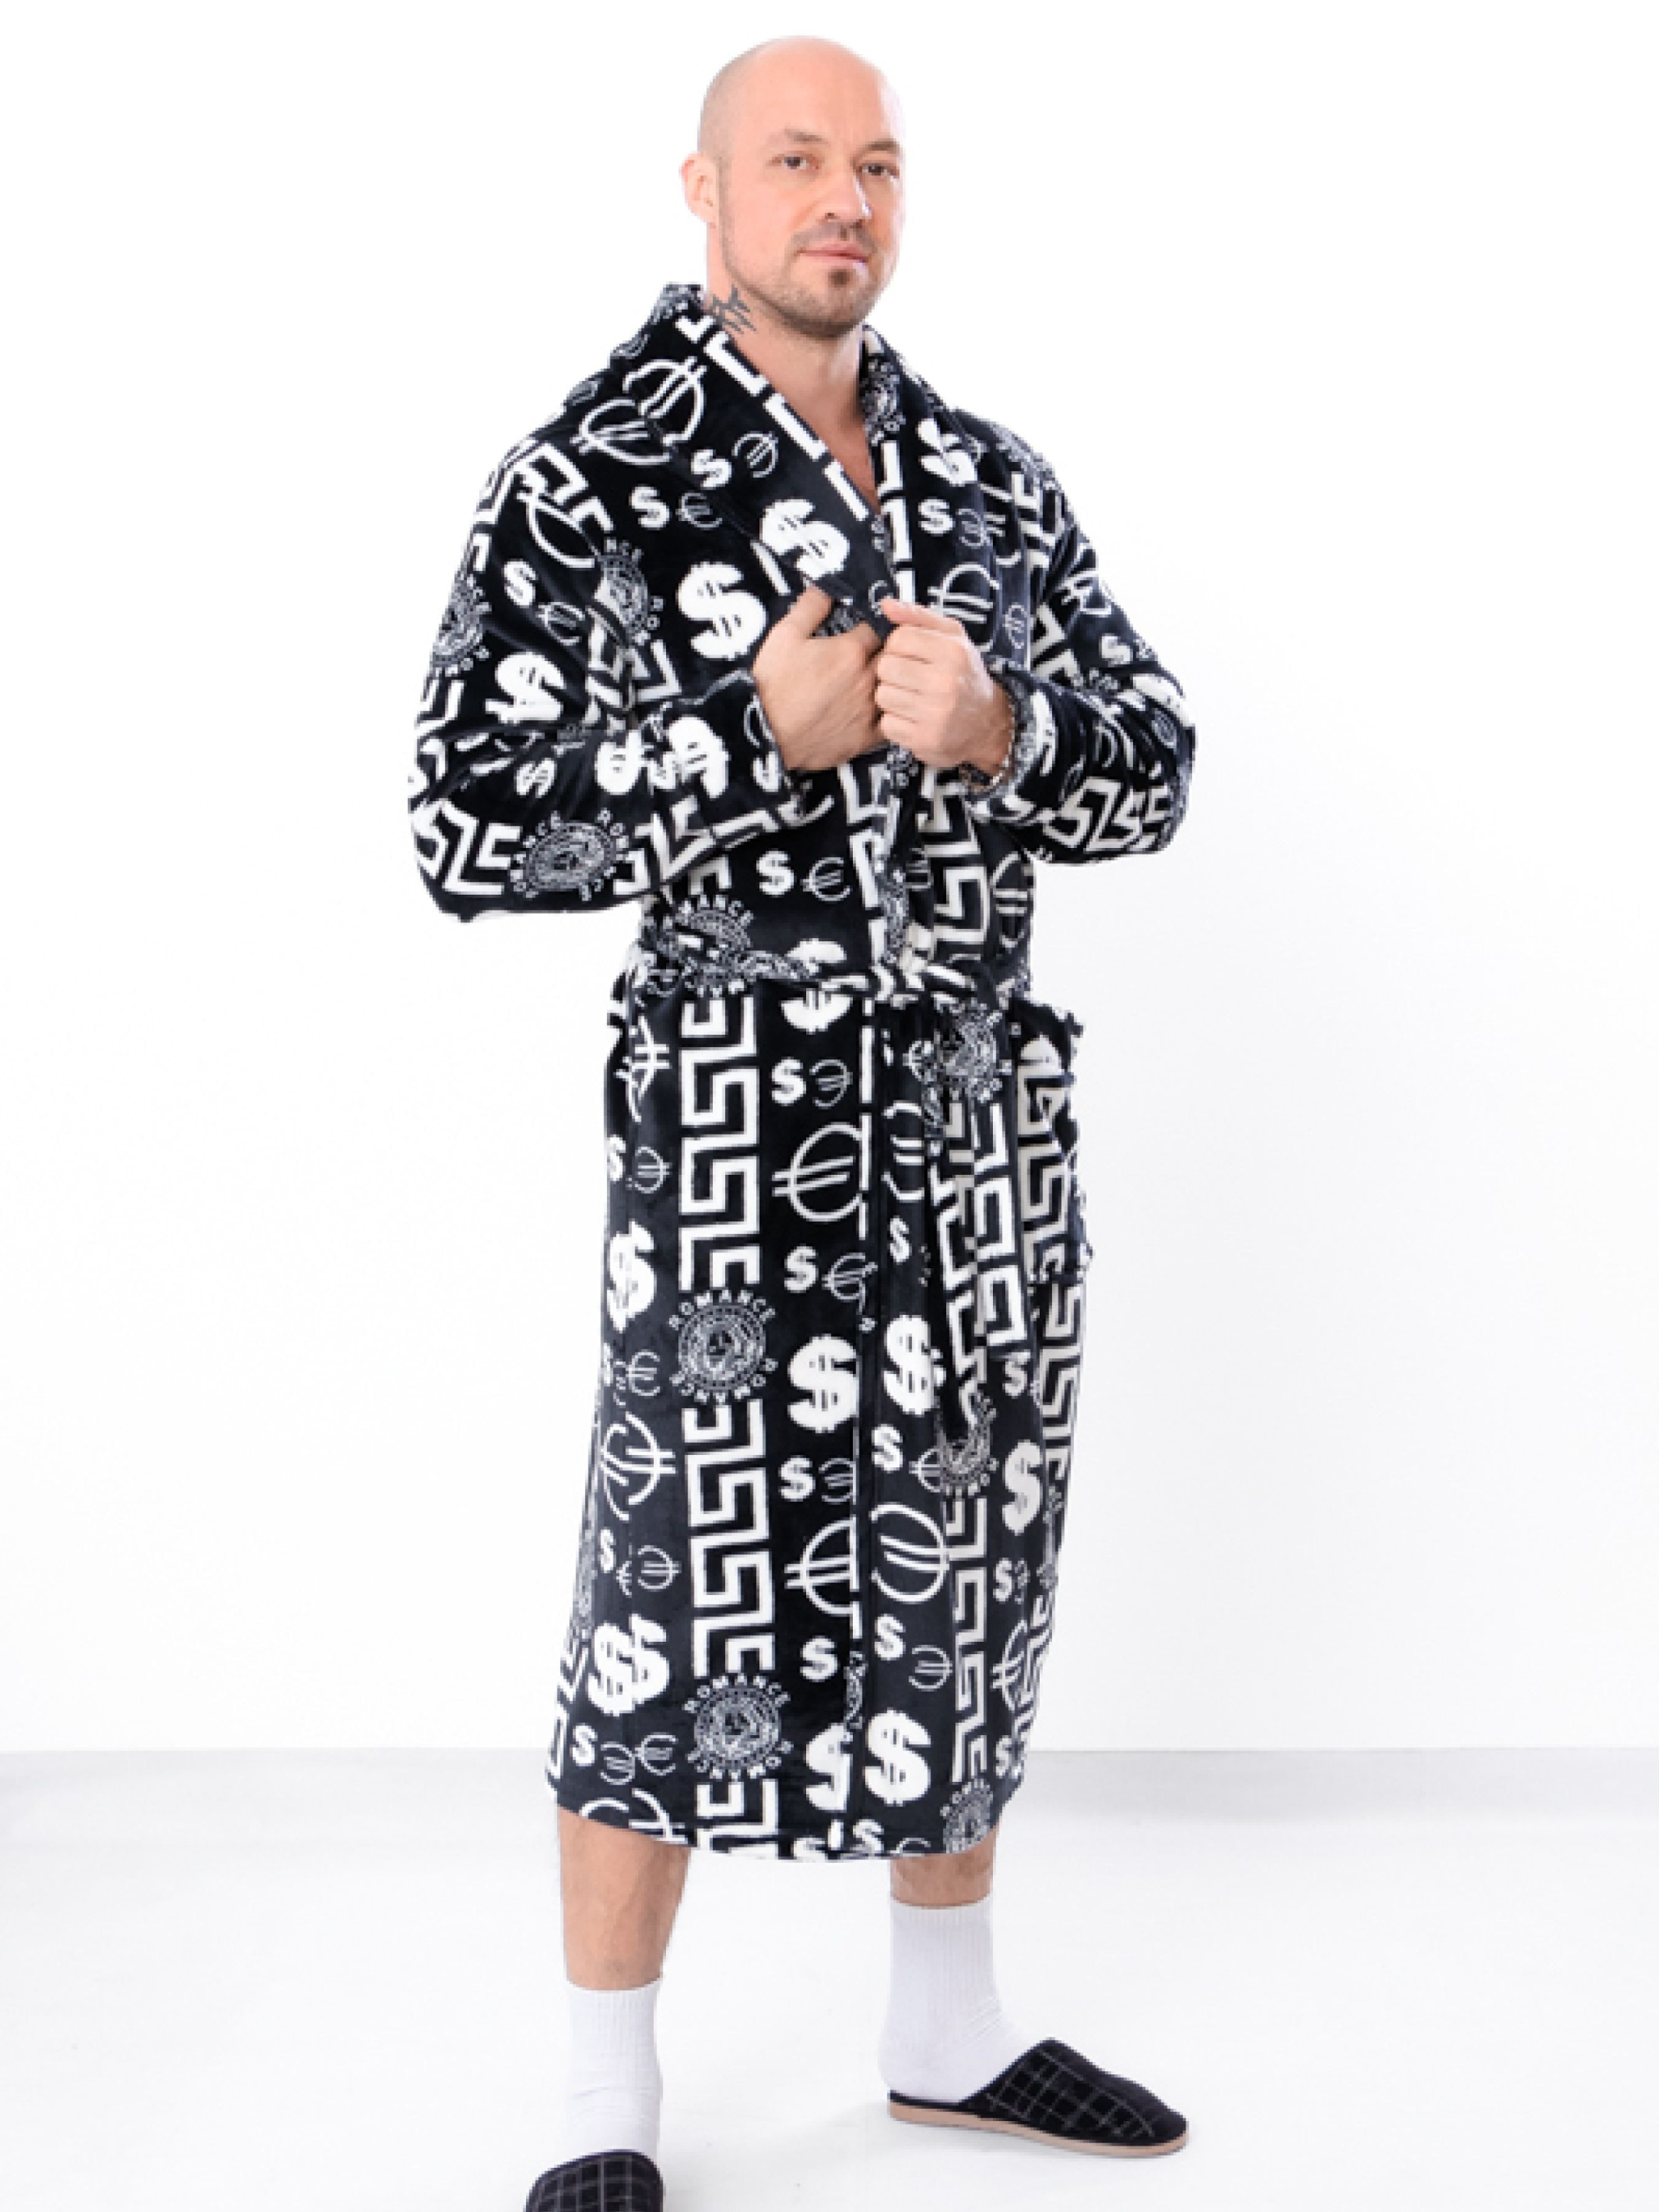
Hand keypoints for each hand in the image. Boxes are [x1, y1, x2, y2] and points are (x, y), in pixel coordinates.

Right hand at [752, 583, 883, 772]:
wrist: (766, 734)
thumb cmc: (772, 686)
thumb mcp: (785, 636)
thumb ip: (810, 607)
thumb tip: (826, 587)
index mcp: (851, 651)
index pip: (880, 627)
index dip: (875, 625)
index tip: (868, 628)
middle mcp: (867, 679)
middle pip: (893, 657)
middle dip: (887, 652)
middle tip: (874, 653)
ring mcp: (869, 710)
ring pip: (895, 689)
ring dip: (888, 682)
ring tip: (875, 681)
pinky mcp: (866, 737)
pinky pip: (889, 721)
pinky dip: (886, 713)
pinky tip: (874, 710)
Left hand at [873, 599, 1013, 774]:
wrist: (987, 724)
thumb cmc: (964, 675)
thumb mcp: (953, 638)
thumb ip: (918, 617)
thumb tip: (885, 605)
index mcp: (952, 652)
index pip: (898, 639)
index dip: (898, 646)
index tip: (910, 655)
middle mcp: (944, 682)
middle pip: (885, 667)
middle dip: (893, 672)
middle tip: (910, 679)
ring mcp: (934, 714)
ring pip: (883, 696)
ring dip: (892, 697)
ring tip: (911, 698)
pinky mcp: (925, 739)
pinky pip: (888, 724)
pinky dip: (896, 722)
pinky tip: (912, 718)